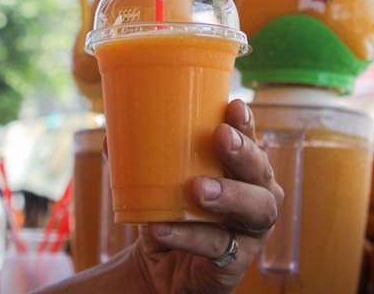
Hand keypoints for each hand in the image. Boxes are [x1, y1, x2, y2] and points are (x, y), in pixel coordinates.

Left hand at [128, 99, 283, 293]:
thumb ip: (138, 159)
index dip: (246, 123)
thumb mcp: (155, 183)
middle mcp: (256, 194)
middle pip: (261, 170)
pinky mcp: (237, 261)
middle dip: (243, 152)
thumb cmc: (168, 212)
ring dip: (229, 194)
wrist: (162, 267)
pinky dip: (189, 236)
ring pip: (256, 208)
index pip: (250, 139)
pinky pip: (218, 246)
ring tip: (197, 189)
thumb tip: (112, 135)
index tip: (233, 106)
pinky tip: (161, 227)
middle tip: (220, 137)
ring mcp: (251, 230)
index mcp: (239, 168)